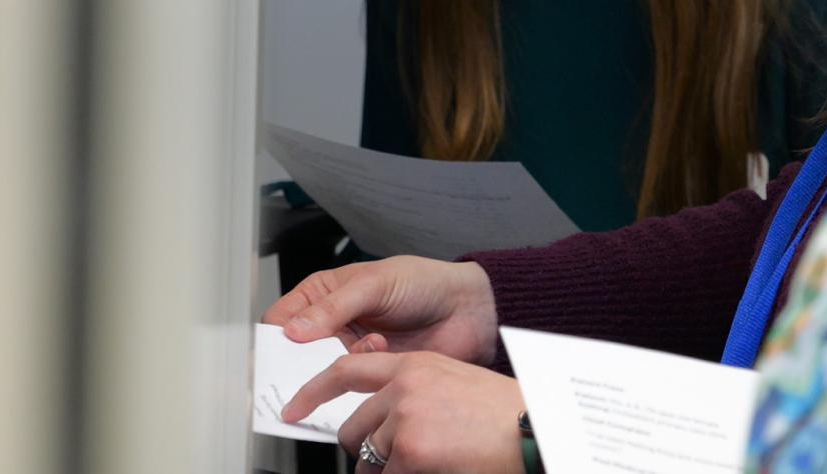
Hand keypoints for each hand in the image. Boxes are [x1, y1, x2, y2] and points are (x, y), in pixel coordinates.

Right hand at [264, 256, 498, 364]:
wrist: (467, 309)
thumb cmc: (424, 283)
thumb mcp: (375, 284)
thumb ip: (334, 307)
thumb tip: (294, 330)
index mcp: (325, 294)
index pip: (281, 319)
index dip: (273, 337)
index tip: (275, 353)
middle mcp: (332, 325)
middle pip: (294, 353)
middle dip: (298, 361)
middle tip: (305, 365)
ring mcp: (349, 350)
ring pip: (319, 372)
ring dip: (334, 366)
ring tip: (356, 349)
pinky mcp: (369, 373)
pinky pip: (348, 385)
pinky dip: (359, 373)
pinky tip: (380, 350)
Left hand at [281, 343, 526, 473]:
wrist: (533, 429)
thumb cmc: (505, 414)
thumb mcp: (454, 386)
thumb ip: (416, 394)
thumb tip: (385, 424)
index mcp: (415, 365)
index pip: (347, 371)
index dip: (313, 392)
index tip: (293, 408)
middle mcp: (403, 386)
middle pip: (352, 429)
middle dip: (367, 454)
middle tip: (399, 461)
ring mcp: (404, 417)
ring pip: (367, 460)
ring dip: (388, 471)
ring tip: (428, 462)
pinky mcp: (409, 449)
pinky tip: (437, 468)